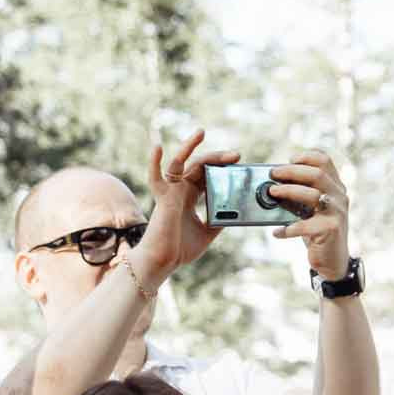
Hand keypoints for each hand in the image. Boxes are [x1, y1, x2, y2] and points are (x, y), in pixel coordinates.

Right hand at [132, 129, 234, 282]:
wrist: (163, 262)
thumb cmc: (179, 250)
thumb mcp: (207, 233)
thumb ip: (218, 220)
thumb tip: (234, 212)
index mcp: (190, 198)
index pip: (207, 176)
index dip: (222, 168)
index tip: (239, 165)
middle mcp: (180, 191)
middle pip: (199, 166)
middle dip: (218, 158)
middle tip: (236, 155)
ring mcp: (170, 192)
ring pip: (179, 162)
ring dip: (190, 146)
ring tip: (201, 132)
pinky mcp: (163, 197)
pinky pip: (156, 176)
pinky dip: (154, 162)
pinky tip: (157, 146)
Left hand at [269, 149, 351, 282]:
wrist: (332, 261)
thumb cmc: (318, 231)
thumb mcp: (313, 209)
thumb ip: (303, 194)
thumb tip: (275, 183)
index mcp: (336, 187)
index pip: (325, 161)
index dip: (306, 156)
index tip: (289, 159)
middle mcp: (339, 196)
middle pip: (317, 174)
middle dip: (292, 171)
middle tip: (273, 173)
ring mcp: (337, 213)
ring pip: (312, 195)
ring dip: (288, 192)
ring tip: (271, 193)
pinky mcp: (330, 229)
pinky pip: (305, 225)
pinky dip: (288, 228)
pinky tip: (277, 232)